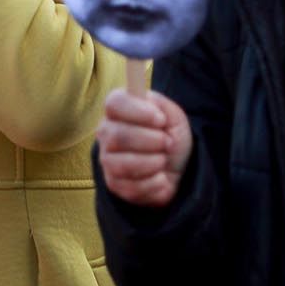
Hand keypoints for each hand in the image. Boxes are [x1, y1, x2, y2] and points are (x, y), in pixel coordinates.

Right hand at [96, 87, 193, 206]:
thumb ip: (160, 104)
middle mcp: (107, 133)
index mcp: (118, 110)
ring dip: (153, 162)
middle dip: (151, 140)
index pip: (114, 103)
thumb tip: (146, 99)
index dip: (137, 111)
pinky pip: (132, 186)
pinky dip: (155, 182)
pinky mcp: (115, 184)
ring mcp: (107, 160)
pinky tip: (160, 177)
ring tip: (163, 160)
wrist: (178, 168)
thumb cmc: (170, 137)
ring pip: (122, 164)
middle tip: (167, 142)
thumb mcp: (173, 116)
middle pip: (118, 135)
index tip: (160, 119)